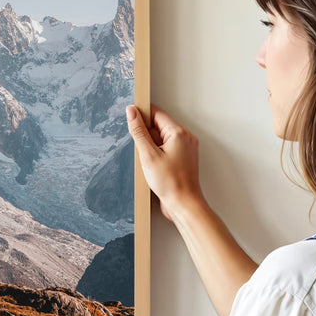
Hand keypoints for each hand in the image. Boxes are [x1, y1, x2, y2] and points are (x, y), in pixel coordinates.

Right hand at [125, 104, 203, 222]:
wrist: (183, 204)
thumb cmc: (170, 182)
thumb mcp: (148, 155)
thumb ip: (138, 131)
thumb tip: (132, 112)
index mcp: (179, 133)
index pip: (157, 113)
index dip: (142, 115)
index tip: (130, 119)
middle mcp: (185, 138)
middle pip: (159, 126)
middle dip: (146, 136)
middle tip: (142, 152)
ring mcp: (185, 148)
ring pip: (162, 139)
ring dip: (151, 147)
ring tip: (150, 163)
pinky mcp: (182, 159)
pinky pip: (166, 149)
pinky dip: (156, 155)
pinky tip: (154, 167)